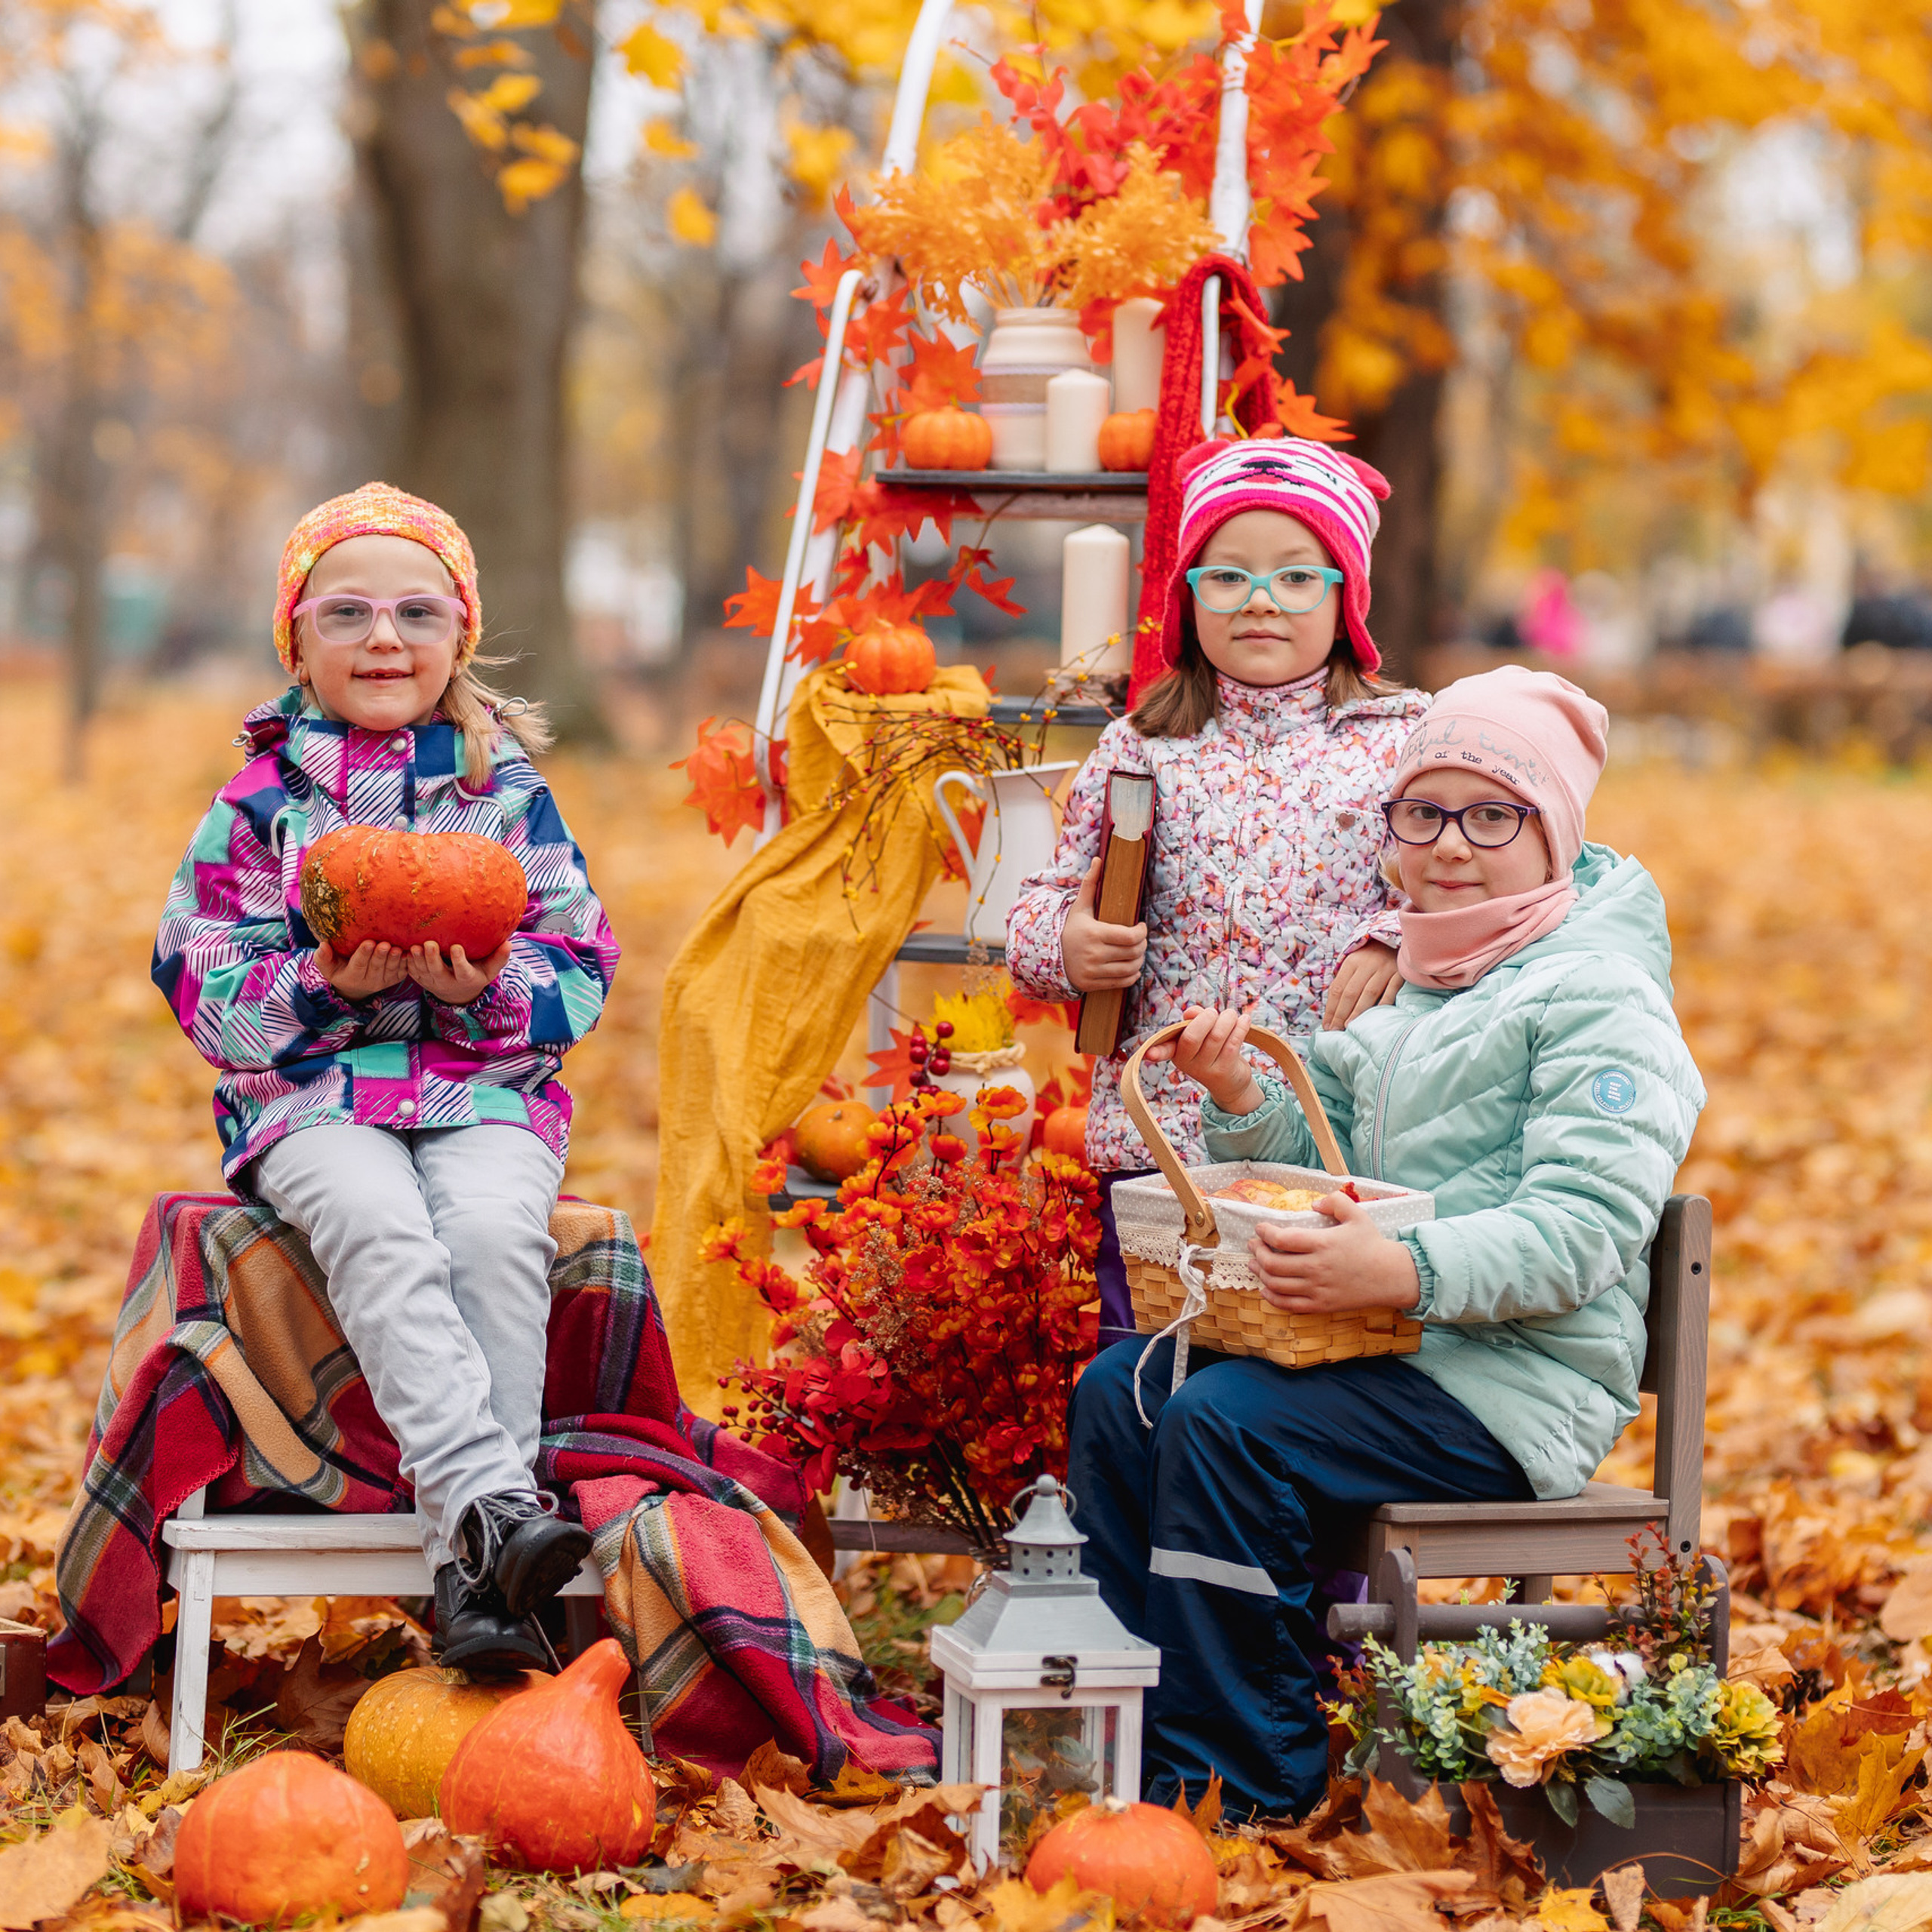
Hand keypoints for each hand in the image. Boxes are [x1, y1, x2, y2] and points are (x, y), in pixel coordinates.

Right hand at [316, 939, 408, 1000]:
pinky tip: (409, 952)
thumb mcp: (328, 966)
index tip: (368, 943)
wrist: (357, 984)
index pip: (358, 965)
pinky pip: (402, 971)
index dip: (363, 954)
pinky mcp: (396, 978)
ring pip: (390, 970)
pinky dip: (406, 962)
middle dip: (380, 956)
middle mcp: (370, 980)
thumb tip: (322, 945)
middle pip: (376, 967)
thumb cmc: (340, 969)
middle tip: (385, 944)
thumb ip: (323, 958)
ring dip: (395, 960)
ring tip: (397, 949)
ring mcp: (384, 980)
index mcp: (352, 976)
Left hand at [407, 939, 511, 1004]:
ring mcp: (432, 982)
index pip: (463, 971)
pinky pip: (412, 973)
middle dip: (432, 959)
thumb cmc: (477, 975)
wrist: (458, 993)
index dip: (459, 961)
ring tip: (414, 946)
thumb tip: (509, 943)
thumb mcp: (490, 970)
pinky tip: (404, 950)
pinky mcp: (421, 980)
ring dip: (417, 960)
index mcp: (466, 979)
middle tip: (429, 943)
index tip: (456, 947)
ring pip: (422, 973)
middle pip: (438, 972)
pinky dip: (408, 963)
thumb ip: (499, 958)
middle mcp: (447, 982)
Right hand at [1061, 857, 1146, 991]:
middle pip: (1133, 952)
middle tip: (1140, 939)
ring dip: (1139, 960)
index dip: (1142, 932)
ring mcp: (1092, 971)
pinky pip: (1122, 982)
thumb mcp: (1080, 907)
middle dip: (1142, 945)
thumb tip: (1099, 859)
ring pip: (1130, 968)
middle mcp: (1093, 954)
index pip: (1130, 936)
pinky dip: (1131, 975)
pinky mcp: (1091, 984)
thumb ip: (1091, 884)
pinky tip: (1131, 967)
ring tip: (1136, 952)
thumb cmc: (1070, 929)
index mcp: (1093, 933)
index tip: (1140, 927)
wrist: (1049, 955)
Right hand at [1143, 1005, 1263, 1114]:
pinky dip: (1240, 1027)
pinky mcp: (1223, 1071)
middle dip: (1206, 1018)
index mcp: (1176, 1051)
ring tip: (1231, 1015)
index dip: (1157, 1051)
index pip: (1165, 1049)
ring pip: (1216, 1036)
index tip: (1150, 1054)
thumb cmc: (1213, 1052)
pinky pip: (1233, 1044)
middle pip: (1192, 1036)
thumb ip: (1195, 1019)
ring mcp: (1205, 1069)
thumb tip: (1192, 1012)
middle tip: (1214, 1013)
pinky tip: (1244, 1020)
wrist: (1230, 1083)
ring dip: (1227, 1019)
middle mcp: (1186, 1063)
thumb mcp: (1201, 1035)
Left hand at [1248, 1190, 1419, 1313]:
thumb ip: (1335, 1201)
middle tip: (1253, 1245)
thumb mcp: (1357, 1214)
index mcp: (1322, 1243)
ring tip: (1254, 1264)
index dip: (1264, 1233)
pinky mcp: (1321, 1305)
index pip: (1281, 1239)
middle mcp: (1316, 1267)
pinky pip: (1288, 1305)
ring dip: (1260, 1273)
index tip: (1260, 1228)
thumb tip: (1313, 1204)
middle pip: (1272, 1263)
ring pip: (1276, 1284)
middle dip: (1257, 1252)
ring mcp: (1317, 1289)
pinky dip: (1272, 1298)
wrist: (1391, 1276)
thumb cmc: (1372, 1244)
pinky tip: (1265, 1289)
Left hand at [1323, 941, 1401, 1029]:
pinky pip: (1391, 991)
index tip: (1327, 1025)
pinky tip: (1375, 1017)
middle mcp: (1367, 964)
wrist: (1393, 942)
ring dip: (1358, 1011)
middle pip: (1351, 992)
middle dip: (1341, 1013)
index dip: (1331, 1008)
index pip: (1337, 988)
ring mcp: (1385, 968)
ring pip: (1369, 993)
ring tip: (1349, 1026)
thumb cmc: (1369, 960)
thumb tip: (1331, 1013)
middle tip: (1335, 1030)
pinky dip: (1383, 1003)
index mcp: (1351, 962)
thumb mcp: (1354, 965)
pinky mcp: (1400, 973)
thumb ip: (1344, 984)